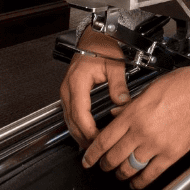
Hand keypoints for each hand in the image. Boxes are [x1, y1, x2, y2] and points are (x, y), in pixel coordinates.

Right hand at [60, 26, 128, 149]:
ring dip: (79, 134)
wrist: (94, 37)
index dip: (89, 130)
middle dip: (84, 137)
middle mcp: (68, 89)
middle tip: (97, 151)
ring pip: (69, 120)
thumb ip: (118, 84)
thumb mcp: (115, 64)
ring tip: (93, 147)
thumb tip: (122, 102)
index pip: (80, 114)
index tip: (98, 141)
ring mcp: (66, 91)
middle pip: (72, 121)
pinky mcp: (69, 92)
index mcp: (78, 82)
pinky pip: (71, 114)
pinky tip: (86, 134)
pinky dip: (78, 126)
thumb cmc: (102, 46)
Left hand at [81, 61, 189, 188]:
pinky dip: (140, 182)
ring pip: (129, 168)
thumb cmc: (184, 83)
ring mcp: (157, 144)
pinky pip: (150, 174)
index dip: (92, 153)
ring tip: (118, 173)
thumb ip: (131, 105)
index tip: (88, 158)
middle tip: (102, 165)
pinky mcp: (172, 153)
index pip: (105, 139)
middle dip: (104, 164)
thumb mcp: (151, 88)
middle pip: (113, 156)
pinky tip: (136, 182)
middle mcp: (143, 130)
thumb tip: (116, 115)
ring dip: (120, 173)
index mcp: (135, 112)